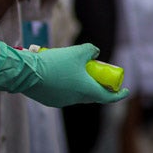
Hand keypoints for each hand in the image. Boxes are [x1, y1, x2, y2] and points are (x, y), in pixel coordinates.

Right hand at [0, 37, 128, 106]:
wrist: (27, 73)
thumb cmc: (56, 63)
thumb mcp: (78, 51)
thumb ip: (91, 50)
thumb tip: (95, 53)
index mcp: (86, 91)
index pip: (108, 97)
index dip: (119, 95)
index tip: (125, 91)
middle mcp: (75, 100)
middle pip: (92, 95)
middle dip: (98, 86)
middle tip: (100, 75)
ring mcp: (62, 102)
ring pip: (77, 94)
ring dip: (81, 85)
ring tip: (78, 70)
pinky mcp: (50, 101)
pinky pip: (63, 94)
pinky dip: (67, 86)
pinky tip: (61, 75)